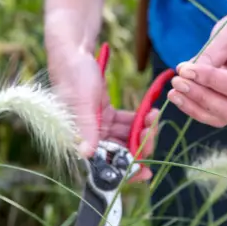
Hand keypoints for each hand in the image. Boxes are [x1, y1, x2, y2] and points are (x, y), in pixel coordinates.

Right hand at [45, 13, 157, 181]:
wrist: (73, 52)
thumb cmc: (74, 76)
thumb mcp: (83, 102)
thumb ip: (87, 128)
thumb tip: (85, 154)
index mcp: (79, 138)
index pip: (105, 162)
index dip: (125, 169)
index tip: (145, 173)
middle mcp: (89, 135)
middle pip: (118, 151)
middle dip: (139, 145)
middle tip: (153, 133)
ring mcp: (97, 124)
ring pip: (124, 137)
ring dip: (141, 131)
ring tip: (153, 118)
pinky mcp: (104, 113)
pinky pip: (125, 122)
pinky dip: (137, 119)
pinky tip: (149, 113)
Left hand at [168, 0, 226, 126]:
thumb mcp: (226, 36)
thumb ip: (208, 57)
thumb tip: (184, 73)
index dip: (208, 80)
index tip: (184, 70)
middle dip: (200, 98)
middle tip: (177, 82)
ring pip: (222, 117)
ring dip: (195, 108)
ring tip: (173, 93)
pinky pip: (216, 114)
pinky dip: (196, 108)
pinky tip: (180, 96)